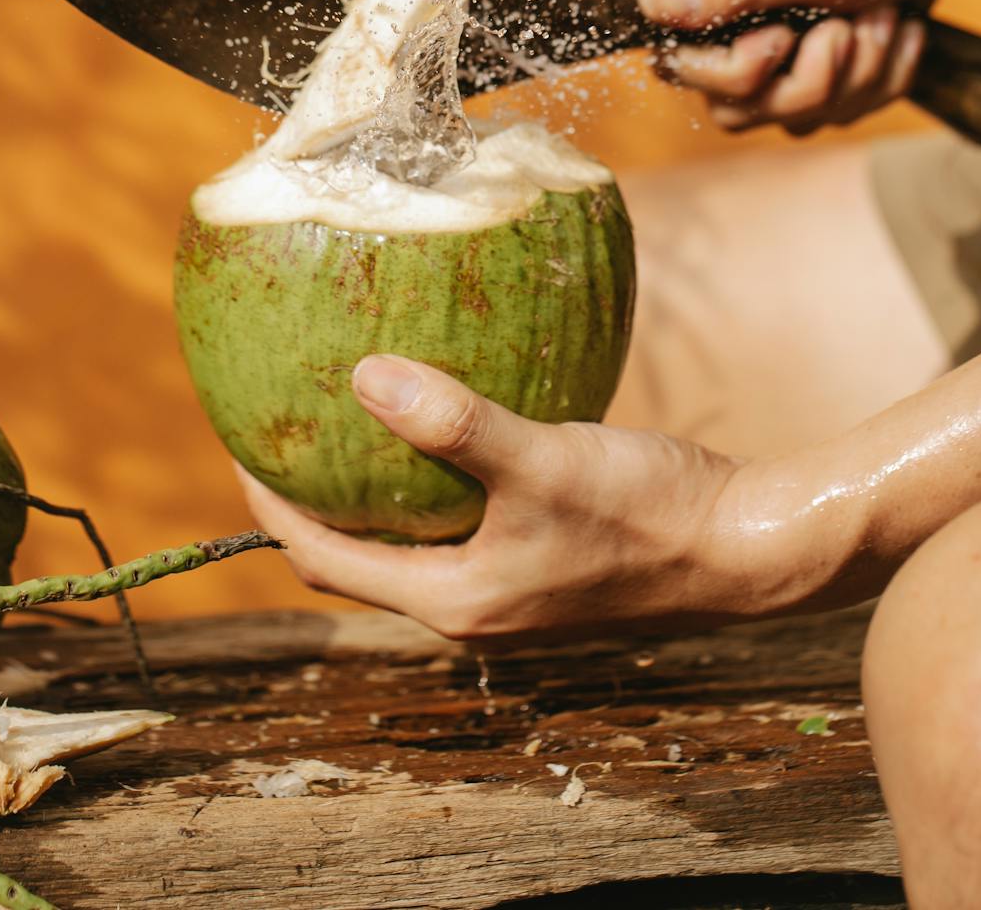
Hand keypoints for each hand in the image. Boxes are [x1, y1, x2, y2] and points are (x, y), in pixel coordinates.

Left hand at [238, 355, 776, 641]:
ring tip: (347, 411)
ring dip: (371, 484)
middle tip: (282, 422)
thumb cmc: (647, 511)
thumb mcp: (544, 460)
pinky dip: (431, 472)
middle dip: (310, 495)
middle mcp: (471, 603)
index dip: (269, 503)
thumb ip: (454, 424)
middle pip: (357, 553)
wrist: (742, 547)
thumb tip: (364, 377)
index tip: (237, 438)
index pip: (325, 558)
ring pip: (410, 534)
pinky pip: (459, 515)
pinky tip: (443, 411)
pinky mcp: (541, 556)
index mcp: (454, 600)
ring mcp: (508, 584)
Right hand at [638, 0, 962, 133]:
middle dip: (810, 81)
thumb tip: (651, 3)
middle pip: (730, 105)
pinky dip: (879, 77)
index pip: (672, 57)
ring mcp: (758, 40)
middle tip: (847, 28)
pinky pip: (830, 111)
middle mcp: (713, 6)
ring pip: (784, 114)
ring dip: (856, 76)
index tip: (785, 34)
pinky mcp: (800, 62)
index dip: (733, 69)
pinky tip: (894, 27)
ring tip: (882, 16)